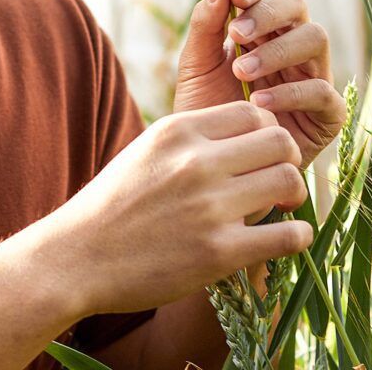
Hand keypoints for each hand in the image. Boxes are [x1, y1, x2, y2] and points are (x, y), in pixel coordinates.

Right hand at [25, 100, 311, 312]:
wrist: (74, 259)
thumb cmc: (111, 207)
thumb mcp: (145, 151)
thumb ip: (190, 140)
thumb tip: (243, 135)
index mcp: (179, 131)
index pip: (253, 112)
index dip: (267, 131)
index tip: (262, 155)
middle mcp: (197, 161)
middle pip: (280, 140)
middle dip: (288, 159)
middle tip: (279, 181)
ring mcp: (210, 206)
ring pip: (289, 180)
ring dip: (293, 195)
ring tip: (281, 210)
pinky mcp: (219, 252)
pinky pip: (288, 235)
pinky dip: (297, 236)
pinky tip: (287, 239)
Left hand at [172, 0, 347, 171]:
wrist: (212, 169)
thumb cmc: (206, 113)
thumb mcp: (196, 67)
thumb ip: (206, 24)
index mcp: (264, 32)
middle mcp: (292, 49)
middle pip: (299, 7)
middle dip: (270, 13)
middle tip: (239, 34)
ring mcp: (312, 78)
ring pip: (316, 39)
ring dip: (279, 50)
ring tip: (242, 72)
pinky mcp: (326, 115)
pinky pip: (323, 91)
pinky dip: (292, 92)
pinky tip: (259, 103)